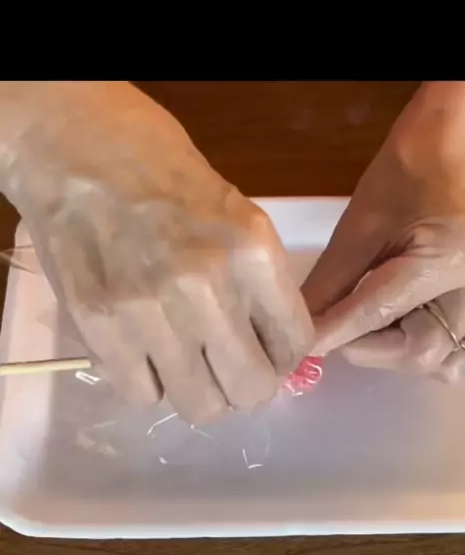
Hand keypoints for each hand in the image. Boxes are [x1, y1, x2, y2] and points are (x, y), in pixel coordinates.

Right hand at [0, 82, 312, 421]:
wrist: (80, 149)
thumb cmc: (163, 175)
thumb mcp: (238, 215)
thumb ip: (260, 284)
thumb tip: (274, 349)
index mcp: (252, 251)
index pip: (294, 344)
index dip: (283, 357)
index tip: (267, 352)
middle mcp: (206, 286)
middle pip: (251, 388)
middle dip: (244, 384)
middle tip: (227, 365)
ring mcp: (149, 311)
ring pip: (199, 404)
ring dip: (198, 389)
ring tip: (184, 360)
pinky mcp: (100, 327)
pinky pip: (142, 395)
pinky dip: (148, 381)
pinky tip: (144, 350)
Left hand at [302, 81, 464, 381]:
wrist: (464, 132)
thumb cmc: (416, 160)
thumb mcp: (366, 219)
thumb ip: (334, 277)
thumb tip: (303, 320)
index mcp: (450, 260)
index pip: (379, 313)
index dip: (334, 333)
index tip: (300, 349)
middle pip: (421, 349)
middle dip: (370, 348)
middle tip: (333, 333)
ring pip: (440, 352)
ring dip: (392, 349)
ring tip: (360, 325)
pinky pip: (451, 336)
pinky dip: (415, 338)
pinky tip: (389, 323)